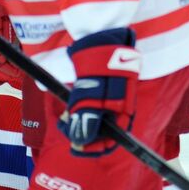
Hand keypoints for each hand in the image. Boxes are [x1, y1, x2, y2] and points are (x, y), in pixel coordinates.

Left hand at [63, 28, 138, 155]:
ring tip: (65, 117)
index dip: (92, 148)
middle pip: (99, 135)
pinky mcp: (98, 95)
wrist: (102, 41)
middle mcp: (117, 112)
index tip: (75, 145)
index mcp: (123, 116)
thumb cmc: (103, 69)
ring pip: (90, 123)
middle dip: (81, 135)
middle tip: (66, 125)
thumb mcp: (95, 96)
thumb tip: (80, 142)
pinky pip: (87, 111)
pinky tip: (68, 109)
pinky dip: (77, 112)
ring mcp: (108, 103)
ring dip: (76, 123)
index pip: (110, 142)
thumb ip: (87, 119)